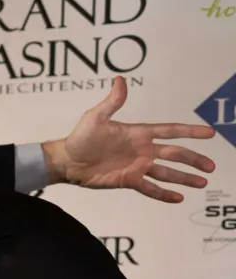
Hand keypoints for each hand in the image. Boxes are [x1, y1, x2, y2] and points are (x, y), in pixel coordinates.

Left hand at [42, 76, 215, 202]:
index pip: (170, 131)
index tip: (210, 133)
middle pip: (175, 154)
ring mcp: (137, 166)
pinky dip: (163, 194)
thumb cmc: (80, 137)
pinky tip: (179, 198)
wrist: (67, 161)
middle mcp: (143, 150)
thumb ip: (112, 102)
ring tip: (202, 182)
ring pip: (167, 173)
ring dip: (184, 178)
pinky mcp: (128, 180)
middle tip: (211, 166)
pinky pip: (149, 188)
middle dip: (194, 159)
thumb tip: (119, 80)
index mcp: (139, 133)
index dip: (190, 131)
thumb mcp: (96, 117)